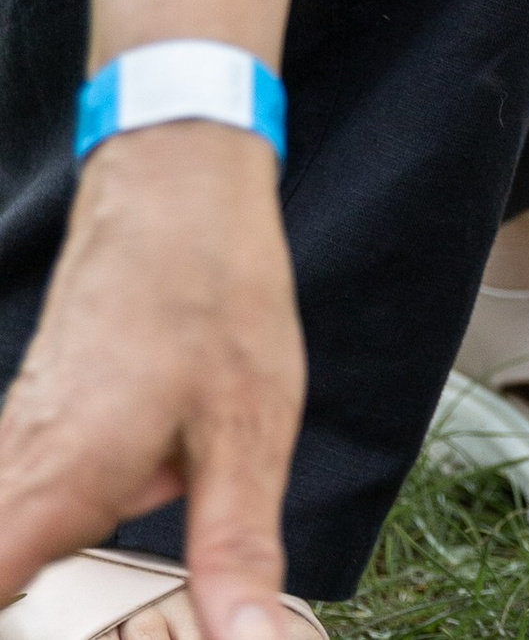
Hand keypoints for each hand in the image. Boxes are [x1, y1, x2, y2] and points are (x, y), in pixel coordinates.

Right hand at [0, 124, 304, 639]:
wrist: (175, 189)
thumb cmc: (214, 294)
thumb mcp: (249, 432)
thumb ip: (235, 549)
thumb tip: (248, 639)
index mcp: (56, 489)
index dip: (27, 630)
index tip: (74, 631)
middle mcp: (14, 472)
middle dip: (48, 608)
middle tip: (126, 610)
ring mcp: (16, 446)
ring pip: (14, 542)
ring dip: (51, 570)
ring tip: (153, 516)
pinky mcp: (34, 427)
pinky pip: (31, 500)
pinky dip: (65, 528)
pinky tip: (148, 489)